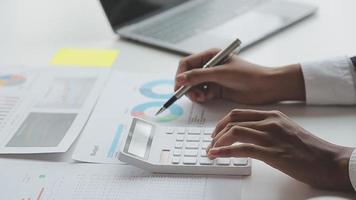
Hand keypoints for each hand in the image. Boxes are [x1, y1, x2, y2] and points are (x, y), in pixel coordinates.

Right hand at [175, 49, 304, 103]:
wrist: (265, 87)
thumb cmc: (247, 74)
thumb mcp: (220, 73)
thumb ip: (199, 76)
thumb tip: (179, 79)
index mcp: (210, 56)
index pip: (187, 63)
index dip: (180, 74)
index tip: (178, 87)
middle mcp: (209, 66)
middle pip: (188, 76)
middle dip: (187, 86)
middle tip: (191, 95)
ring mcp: (212, 78)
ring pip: (193, 86)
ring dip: (194, 93)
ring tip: (201, 97)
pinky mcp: (216, 89)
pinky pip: (202, 93)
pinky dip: (201, 97)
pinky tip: (206, 98)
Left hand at [207, 109, 353, 190]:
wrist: (328, 160)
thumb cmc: (309, 148)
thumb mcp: (287, 130)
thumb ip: (269, 128)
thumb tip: (250, 133)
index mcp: (272, 115)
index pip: (239, 113)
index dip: (223, 122)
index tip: (216, 132)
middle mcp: (269, 122)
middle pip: (233, 120)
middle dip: (217, 131)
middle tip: (211, 141)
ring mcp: (270, 136)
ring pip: (234, 132)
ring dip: (218, 142)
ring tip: (212, 150)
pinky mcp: (272, 153)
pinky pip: (242, 149)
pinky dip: (225, 152)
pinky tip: (217, 155)